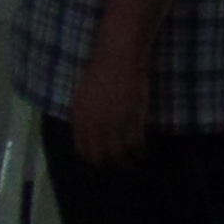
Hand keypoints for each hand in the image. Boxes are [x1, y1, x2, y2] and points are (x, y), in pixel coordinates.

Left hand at [70, 47, 151, 167]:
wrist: (117, 59)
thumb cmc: (100, 72)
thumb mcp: (82, 97)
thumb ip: (84, 117)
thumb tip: (89, 132)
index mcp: (80, 120)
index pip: (83, 150)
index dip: (92, 157)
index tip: (101, 159)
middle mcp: (95, 127)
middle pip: (100, 156)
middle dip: (109, 163)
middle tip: (117, 164)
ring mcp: (114, 125)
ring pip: (119, 154)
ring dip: (126, 162)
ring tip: (133, 164)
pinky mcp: (132, 120)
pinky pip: (136, 144)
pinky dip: (140, 152)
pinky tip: (143, 153)